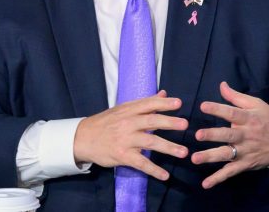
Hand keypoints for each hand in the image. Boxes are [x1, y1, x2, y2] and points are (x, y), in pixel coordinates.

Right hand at [73, 90, 188, 180]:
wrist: (83, 137)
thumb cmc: (106, 121)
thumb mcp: (123, 108)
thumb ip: (145, 103)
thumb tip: (164, 93)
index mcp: (129, 109)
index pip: (149, 104)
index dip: (164, 103)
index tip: (179, 103)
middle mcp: (128, 123)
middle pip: (151, 121)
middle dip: (169, 122)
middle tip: (185, 124)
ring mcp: (126, 139)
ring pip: (150, 142)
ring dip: (168, 147)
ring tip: (183, 152)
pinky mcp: (123, 156)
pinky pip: (141, 163)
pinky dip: (153, 170)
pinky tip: (165, 175)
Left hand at [191, 82, 268, 188]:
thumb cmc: (268, 119)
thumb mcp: (256, 104)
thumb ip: (236, 96)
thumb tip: (221, 84)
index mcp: (248, 118)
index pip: (231, 113)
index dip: (217, 109)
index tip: (202, 106)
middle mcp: (246, 135)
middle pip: (228, 135)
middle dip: (213, 135)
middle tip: (198, 135)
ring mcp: (246, 151)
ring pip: (227, 155)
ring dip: (211, 157)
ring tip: (195, 158)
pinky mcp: (246, 164)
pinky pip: (231, 172)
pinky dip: (219, 178)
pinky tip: (206, 184)